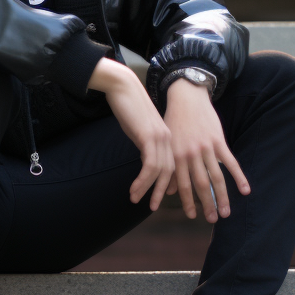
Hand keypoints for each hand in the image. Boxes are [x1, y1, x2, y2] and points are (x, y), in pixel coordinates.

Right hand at [88, 58, 174, 210]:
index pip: (172, 165)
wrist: (123, 87)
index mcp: (167, 136)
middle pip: (171, 172)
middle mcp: (168, 138)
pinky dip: (143, 180)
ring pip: (161, 171)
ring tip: (138, 200)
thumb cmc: (128, 106)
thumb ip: (145, 145)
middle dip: (162, 192)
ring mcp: (160, 138)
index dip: (167, 183)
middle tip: (153, 207)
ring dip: (149, 189)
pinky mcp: (149, 137)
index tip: (159, 197)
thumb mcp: (139, 129)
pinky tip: (134, 189)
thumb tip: (145, 161)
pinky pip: (150, 165)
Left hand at [163, 78, 250, 222]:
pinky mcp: (219, 141)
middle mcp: (191, 154)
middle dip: (207, 204)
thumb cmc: (174, 122)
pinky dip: (239, 177)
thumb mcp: (167, 144)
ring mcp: (206, 148)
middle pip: (201, 185)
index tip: (192, 216)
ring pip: (217, 177)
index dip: (188, 202)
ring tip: (227, 212)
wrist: (186, 98)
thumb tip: (170, 191)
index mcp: (177, 157)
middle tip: (213, 220)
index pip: (183, 185)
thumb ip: (170, 168)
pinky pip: (231, 162)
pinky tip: (246, 190)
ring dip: (223, 197)